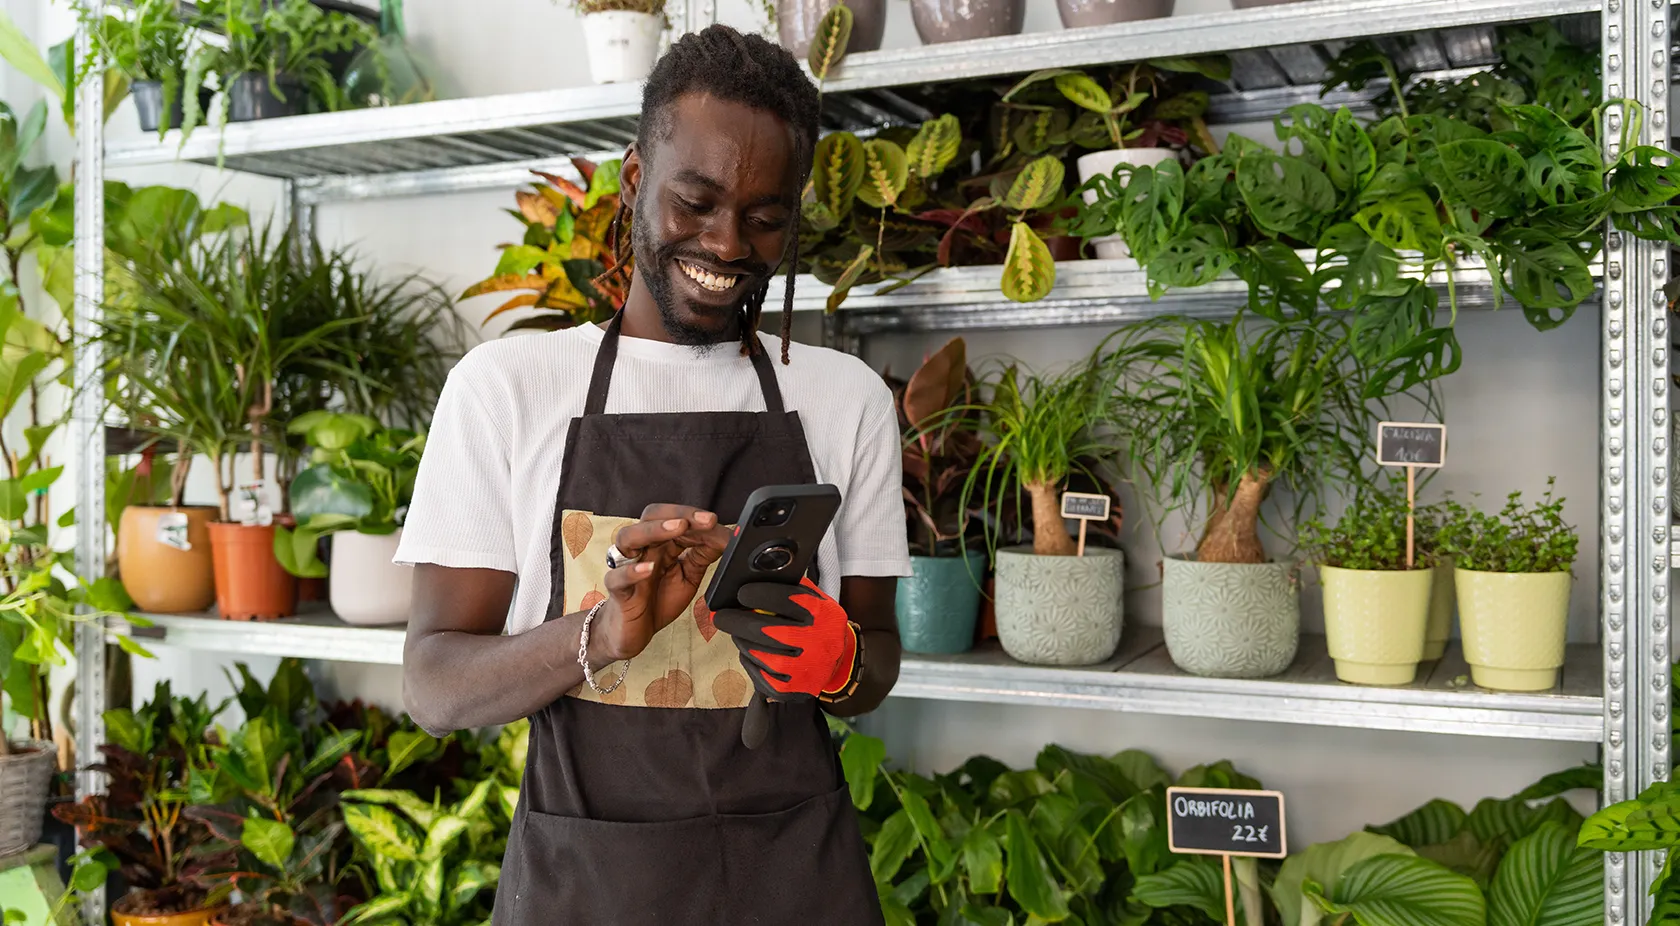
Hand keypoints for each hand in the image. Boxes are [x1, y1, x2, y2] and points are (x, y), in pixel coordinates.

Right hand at [590, 504, 729, 662]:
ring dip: (655, 530)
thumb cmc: (658, 600)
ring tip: (679, 529)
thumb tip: (727, 537)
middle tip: (705, 520)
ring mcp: (627, 567)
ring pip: (629, 537)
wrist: (633, 633)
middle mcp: (642, 549)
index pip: (674, 518)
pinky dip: (632, 571)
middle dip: (679, 514)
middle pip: (651, 517)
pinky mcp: (618, 592)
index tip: (716, 521)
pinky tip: (649, 568)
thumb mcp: (688, 576)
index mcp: (661, 543)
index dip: (696, 516)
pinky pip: (616, 577)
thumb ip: (703, 556)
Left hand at [713, 578, 858, 700]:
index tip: (742, 593)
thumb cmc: (819, 625)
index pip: (785, 599)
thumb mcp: (818, 601)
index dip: (758, 594)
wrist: (837, 664)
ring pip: (753, 650)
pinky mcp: (786, 688)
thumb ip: (793, 587)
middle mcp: (812, 642)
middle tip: (719, 615)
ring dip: (740, 638)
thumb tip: (757, 575)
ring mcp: (799, 669)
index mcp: (821, 615)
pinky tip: (754, 651)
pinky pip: (754, 670)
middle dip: (734, 620)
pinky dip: (749, 658)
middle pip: (761, 629)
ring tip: (739, 632)